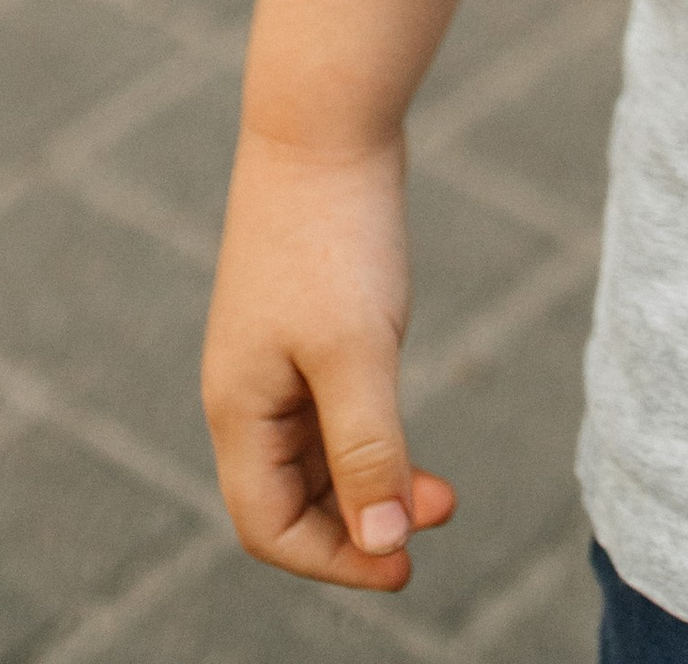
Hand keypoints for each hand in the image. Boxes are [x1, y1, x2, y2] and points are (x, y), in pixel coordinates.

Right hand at [203, 129, 455, 587]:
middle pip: (294, 498)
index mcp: (241, 410)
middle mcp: (248, 390)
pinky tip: (413, 425)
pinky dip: (374, 431)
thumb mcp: (357, 352)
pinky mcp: (308, 320)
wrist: (325, 123)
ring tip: (446, 490)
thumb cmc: (334, 238)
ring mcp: (276, 354)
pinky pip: (333, 406)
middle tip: (443, 519)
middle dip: (364, 524)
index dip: (334, 560)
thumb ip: (369, 450)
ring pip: (319, 453)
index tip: (407, 565)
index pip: (270, 525)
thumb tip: (383, 544)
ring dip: (376, 479)